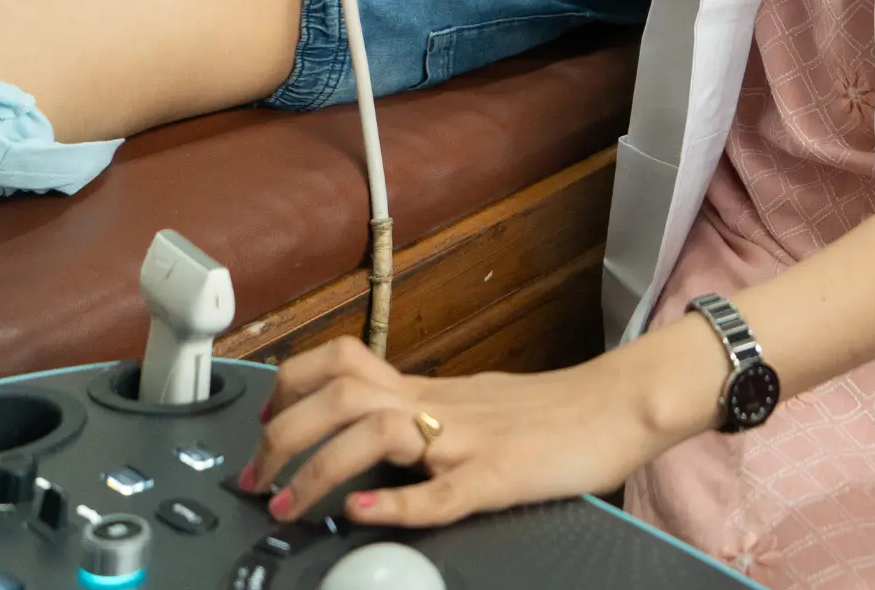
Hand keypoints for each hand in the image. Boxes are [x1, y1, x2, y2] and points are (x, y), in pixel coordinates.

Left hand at [239, 337, 672, 528]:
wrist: (618, 404)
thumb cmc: (553, 410)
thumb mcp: (476, 403)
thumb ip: (426, 415)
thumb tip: (374, 441)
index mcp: (432, 389)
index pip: (343, 362)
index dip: (290, 387)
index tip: (264, 425)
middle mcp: (441, 405)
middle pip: (344, 389)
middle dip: (284, 431)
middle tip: (256, 476)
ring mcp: (469, 438)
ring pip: (379, 429)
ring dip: (320, 466)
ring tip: (287, 503)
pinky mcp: (499, 475)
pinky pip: (442, 490)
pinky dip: (395, 501)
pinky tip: (361, 513)